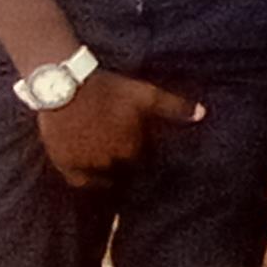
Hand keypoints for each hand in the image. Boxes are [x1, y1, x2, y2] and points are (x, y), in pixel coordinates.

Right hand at [34, 70, 200, 188]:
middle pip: (124, 169)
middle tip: (124, 150)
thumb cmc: (108, 89)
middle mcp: (109, 161)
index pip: (145, 159)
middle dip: (127, 162)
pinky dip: (88, 180)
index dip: (144, 151)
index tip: (143, 145)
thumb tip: (202, 114)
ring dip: (110, 170)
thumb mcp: (145, 95)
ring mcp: (86, 164)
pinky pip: (80, 181)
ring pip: (104, 176)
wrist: (64, 85)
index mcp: (131, 148)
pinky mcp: (65, 163)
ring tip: (110, 157)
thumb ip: (174, 107)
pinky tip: (94, 175)